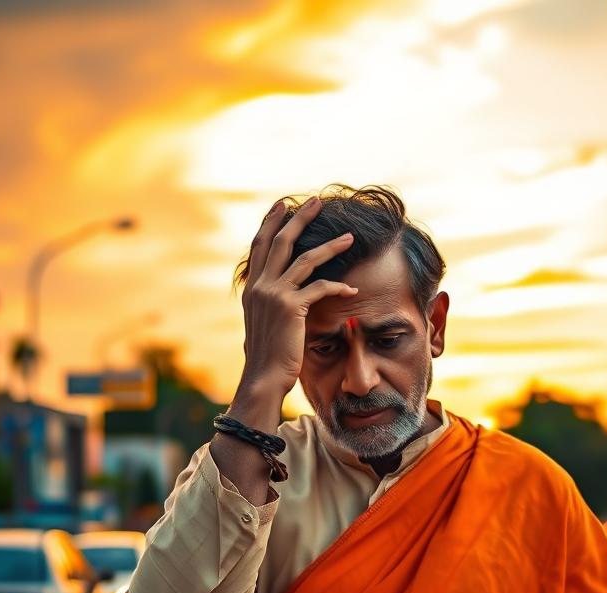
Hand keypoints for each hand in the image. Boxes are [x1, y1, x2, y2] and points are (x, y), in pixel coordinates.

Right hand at [239, 196, 358, 396]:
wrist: (263, 377)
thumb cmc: (267, 359)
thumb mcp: (262, 326)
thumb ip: (267, 307)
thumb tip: (274, 301)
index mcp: (252, 289)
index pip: (260, 246)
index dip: (270, 223)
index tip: (282, 205)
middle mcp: (260, 287)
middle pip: (280, 241)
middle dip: (299, 218)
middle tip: (315, 200)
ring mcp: (274, 295)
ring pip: (305, 259)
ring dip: (330, 246)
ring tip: (349, 237)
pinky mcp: (291, 308)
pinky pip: (320, 288)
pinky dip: (338, 287)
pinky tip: (354, 289)